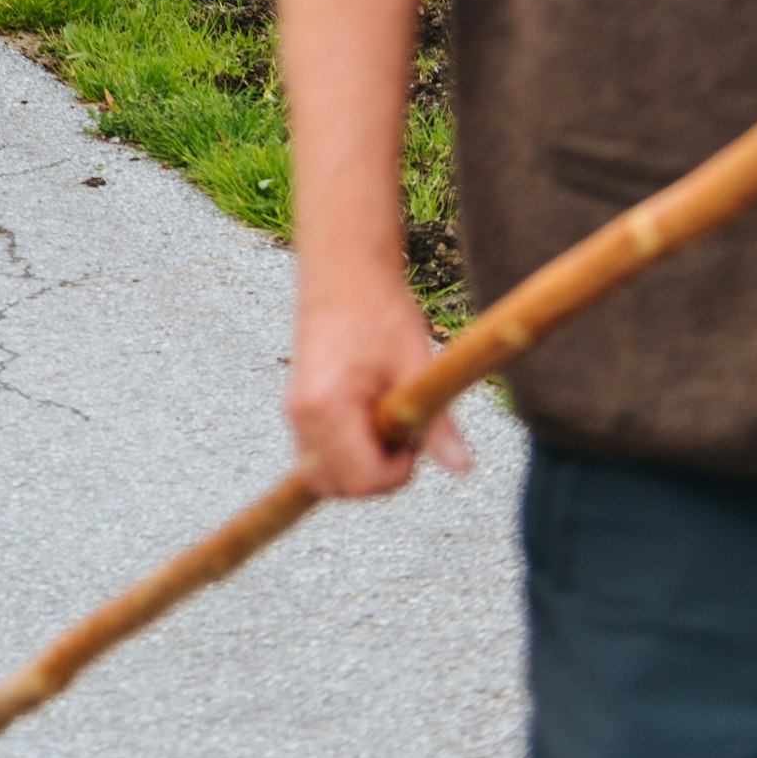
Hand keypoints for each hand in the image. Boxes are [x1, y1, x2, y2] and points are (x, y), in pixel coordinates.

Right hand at [285, 268, 469, 497]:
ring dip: (360, 466)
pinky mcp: (298, 407)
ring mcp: (294, 412)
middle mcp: (300, 415)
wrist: (344, 271)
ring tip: (387, 425)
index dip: (398, 472)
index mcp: (326, 406)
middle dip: (378, 475)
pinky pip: (318, 454)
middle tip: (404, 434)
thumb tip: (462, 467)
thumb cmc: (380, 312)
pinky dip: (346, 453)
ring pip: (325, 475)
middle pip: (339, 486)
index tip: (416, 438)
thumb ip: (436, 424)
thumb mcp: (417, 367)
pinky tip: (370, 421)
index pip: (361, 479)